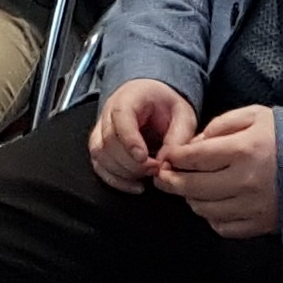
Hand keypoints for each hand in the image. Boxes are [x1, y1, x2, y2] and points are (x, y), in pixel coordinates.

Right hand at [89, 80, 198, 194]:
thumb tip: (166, 164)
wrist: (154, 101)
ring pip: (100, 154)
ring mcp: (101, 129)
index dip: (129, 139)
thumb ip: (178, 137)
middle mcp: (109, 112)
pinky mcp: (100, 146)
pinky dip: (115, 180)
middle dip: (132, 162)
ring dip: (123, 172)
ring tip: (148, 174)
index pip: (121, 116)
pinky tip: (135, 185)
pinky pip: (98, 165)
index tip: (143, 157)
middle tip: (155, 168)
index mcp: (129, 97)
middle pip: (109, 140)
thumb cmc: (167, 105)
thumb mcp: (183, 115)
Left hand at [155, 104, 281, 238]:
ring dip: (190, 199)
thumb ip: (222, 124)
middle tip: (162, 176)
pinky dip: (212, 218)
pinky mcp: (261, 225)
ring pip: (204, 210)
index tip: (167, 156)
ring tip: (189, 188)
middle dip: (170, 181)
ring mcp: (253, 206)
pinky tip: (213, 204)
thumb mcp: (257, 116)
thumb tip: (196, 143)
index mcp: (243, 150)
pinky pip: (224, 228)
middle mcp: (245, 181)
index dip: (174, 157)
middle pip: (193, 187)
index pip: (194, 157)